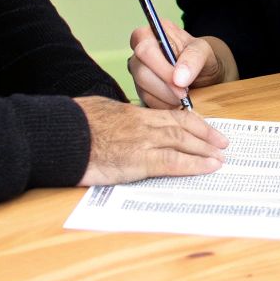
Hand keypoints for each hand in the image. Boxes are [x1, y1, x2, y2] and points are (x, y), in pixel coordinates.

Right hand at [74, 96, 228, 185]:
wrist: (58, 136)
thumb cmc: (69, 127)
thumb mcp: (95, 114)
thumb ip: (112, 118)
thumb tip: (117, 122)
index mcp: (130, 113)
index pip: (167, 114)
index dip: (188, 121)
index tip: (201, 127)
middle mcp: (141, 124)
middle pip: (180, 125)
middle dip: (204, 134)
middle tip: (221, 141)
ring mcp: (141, 141)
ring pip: (182, 141)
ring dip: (205, 149)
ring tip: (220, 156)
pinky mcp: (138, 161)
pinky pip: (173, 162)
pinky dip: (194, 164)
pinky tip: (208, 167)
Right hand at [128, 24, 228, 108]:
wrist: (203, 73)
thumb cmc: (200, 57)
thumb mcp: (203, 51)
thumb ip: (193, 58)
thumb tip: (178, 79)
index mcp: (152, 32)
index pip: (145, 50)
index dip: (162, 69)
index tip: (181, 83)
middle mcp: (139, 49)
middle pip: (141, 72)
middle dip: (165, 87)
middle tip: (184, 95)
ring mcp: (137, 70)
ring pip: (142, 88)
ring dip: (165, 98)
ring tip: (183, 99)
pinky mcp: (140, 87)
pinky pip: (145, 101)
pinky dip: (163, 105)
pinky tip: (176, 102)